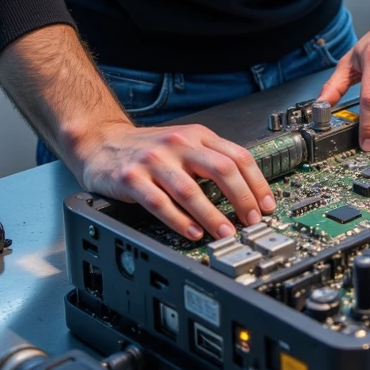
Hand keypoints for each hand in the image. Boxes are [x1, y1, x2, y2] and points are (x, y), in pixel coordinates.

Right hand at [73, 120, 276, 241]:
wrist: (101, 142)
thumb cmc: (147, 149)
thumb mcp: (184, 144)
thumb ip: (211, 160)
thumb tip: (248, 191)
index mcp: (197, 136)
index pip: (237, 156)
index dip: (257, 183)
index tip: (267, 206)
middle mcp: (179, 145)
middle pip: (221, 169)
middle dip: (241, 198)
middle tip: (251, 220)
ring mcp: (155, 161)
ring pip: (191, 189)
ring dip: (213, 215)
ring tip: (226, 233)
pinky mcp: (132, 179)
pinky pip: (160, 203)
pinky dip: (179, 220)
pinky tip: (193, 232)